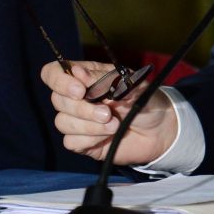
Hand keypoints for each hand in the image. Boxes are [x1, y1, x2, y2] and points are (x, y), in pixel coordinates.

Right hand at [41, 60, 176, 164]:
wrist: (160, 128)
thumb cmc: (146, 99)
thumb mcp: (132, 84)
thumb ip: (105, 79)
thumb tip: (77, 72)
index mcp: (87, 76)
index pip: (53, 73)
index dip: (59, 81)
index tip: (80, 91)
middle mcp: (78, 97)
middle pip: (57, 100)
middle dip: (83, 109)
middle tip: (108, 113)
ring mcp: (78, 120)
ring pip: (62, 122)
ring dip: (88, 125)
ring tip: (114, 125)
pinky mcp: (82, 141)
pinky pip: (71, 142)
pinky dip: (89, 140)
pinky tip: (108, 137)